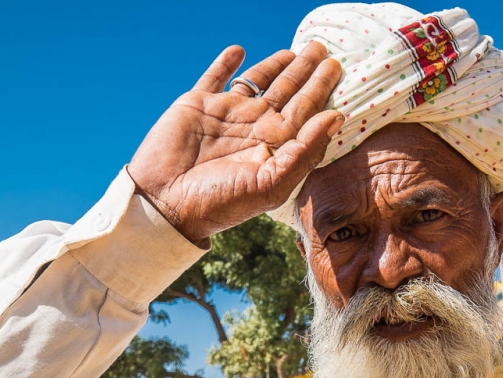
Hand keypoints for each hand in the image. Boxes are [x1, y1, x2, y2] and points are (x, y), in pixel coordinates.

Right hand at [128, 42, 342, 242]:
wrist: (165, 204)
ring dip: (275, 65)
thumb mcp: (271, 184)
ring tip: (296, 51)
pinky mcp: (197, 105)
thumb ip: (305, 151)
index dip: (320, 90)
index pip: (305, 113)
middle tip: (323, 48)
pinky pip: (215, 78)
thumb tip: (336, 118)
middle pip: (287, 92)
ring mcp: (226, 115)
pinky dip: (226, 64)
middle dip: (305, 71)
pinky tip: (239, 51)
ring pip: (257, 82)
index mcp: (274, 148)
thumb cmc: (220, 203)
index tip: (336, 68)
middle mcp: (253, 129)